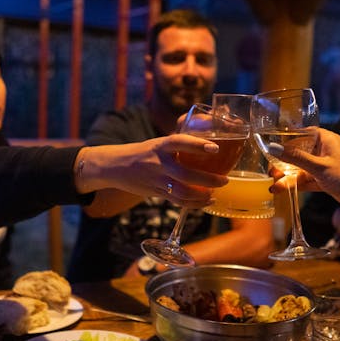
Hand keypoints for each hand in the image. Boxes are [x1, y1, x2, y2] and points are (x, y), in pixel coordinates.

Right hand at [81, 133, 228, 207]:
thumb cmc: (144, 152)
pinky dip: (194, 204)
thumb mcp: (158, 143)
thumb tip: (207, 136)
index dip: (197, 145)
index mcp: (160, 145)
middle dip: (207, 180)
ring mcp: (156, 179)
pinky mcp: (156, 192)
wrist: (115, 166)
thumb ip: (179, 142)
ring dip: (202, 195)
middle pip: (184, 175)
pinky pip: (177, 201)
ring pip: (181, 191)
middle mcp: (158, 163)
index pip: (179, 142)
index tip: (215, 148)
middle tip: (224, 180)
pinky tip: (206, 202)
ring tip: (215, 193)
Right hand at [267, 128, 339, 212]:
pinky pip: (307, 179)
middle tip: (270, 172)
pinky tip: (282, 190)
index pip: (299, 134)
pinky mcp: (327, 180)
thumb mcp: (319, 167)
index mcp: (325, 139)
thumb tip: (272, 147)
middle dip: (282, 163)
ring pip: (301, 168)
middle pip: (298, 153)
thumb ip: (294, 158)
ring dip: (287, 177)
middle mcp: (324, 150)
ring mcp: (325, 165)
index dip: (284, 141)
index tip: (268, 148)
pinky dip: (296, 184)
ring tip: (272, 185)